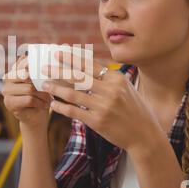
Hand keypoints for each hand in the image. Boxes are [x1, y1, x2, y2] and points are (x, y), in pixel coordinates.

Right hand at [2, 55, 52, 129]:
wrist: (37, 118)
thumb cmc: (43, 96)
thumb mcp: (46, 80)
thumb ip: (48, 65)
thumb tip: (63, 45)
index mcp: (15, 69)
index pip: (23, 61)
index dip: (35, 64)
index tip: (47, 70)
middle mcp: (7, 78)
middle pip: (27, 74)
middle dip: (41, 83)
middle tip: (50, 88)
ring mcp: (6, 91)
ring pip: (29, 88)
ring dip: (42, 95)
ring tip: (48, 98)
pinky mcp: (9, 103)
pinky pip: (29, 99)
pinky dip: (40, 103)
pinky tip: (44, 105)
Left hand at [41, 51, 164, 153]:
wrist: (144, 135)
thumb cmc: (134, 110)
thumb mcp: (126, 88)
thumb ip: (108, 78)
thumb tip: (87, 67)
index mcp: (117, 79)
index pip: (90, 64)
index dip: (72, 57)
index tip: (58, 51)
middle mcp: (110, 90)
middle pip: (78, 76)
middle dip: (59, 70)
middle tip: (44, 66)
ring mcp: (103, 106)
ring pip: (72, 94)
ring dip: (56, 88)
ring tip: (44, 84)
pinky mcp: (97, 122)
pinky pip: (74, 112)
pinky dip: (61, 107)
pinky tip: (53, 104)